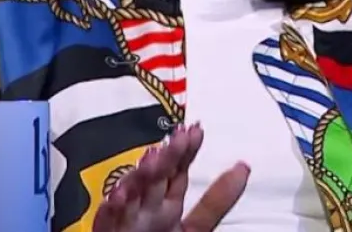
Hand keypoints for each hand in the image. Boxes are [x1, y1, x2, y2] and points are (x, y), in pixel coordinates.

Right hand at [92, 123, 248, 231]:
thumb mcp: (196, 228)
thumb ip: (217, 201)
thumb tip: (245, 167)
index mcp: (167, 201)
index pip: (177, 169)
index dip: (186, 150)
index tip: (196, 129)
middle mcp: (147, 204)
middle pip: (157, 175)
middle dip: (167, 156)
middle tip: (179, 137)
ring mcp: (125, 217)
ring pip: (132, 191)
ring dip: (141, 175)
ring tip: (153, 158)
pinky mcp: (106, 230)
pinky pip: (107, 219)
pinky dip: (111, 207)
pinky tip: (118, 195)